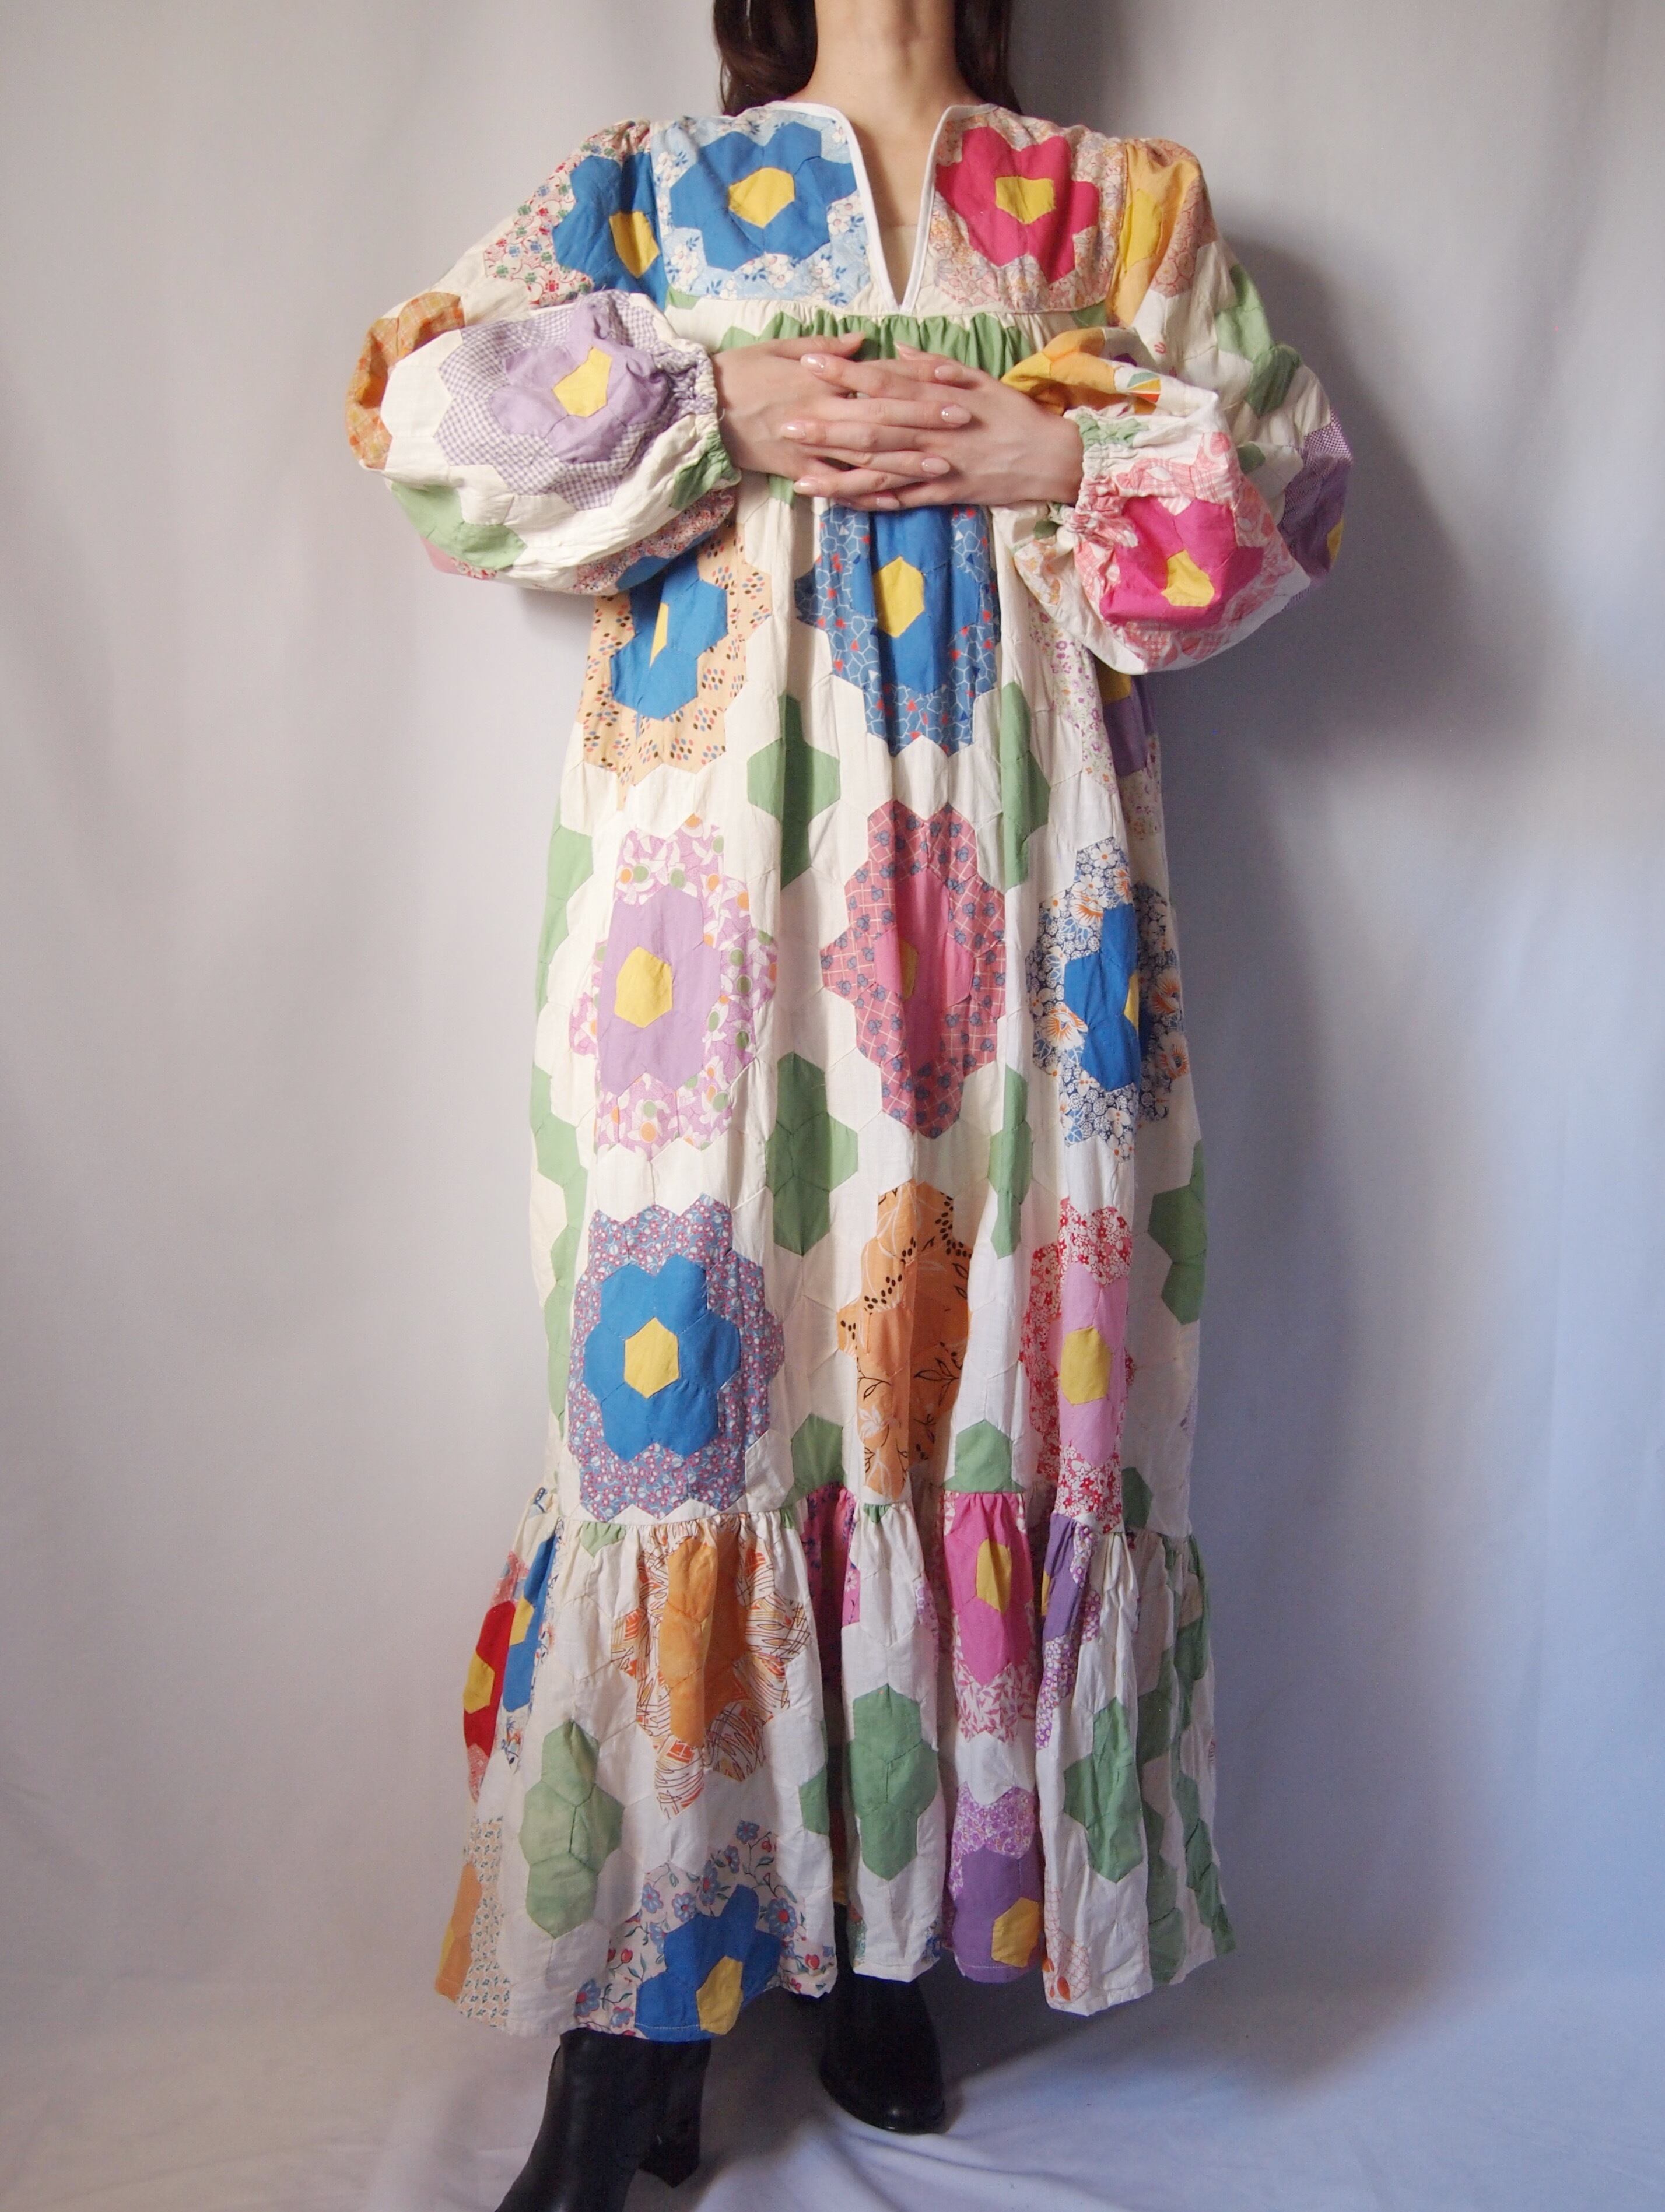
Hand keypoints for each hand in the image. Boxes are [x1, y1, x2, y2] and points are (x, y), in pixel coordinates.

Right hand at [711, 333, 963, 493]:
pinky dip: (865, 495)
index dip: (916, 380)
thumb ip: (826, 346)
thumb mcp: (780, 346)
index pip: (878, 378)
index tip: (949, 381)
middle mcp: (821, 412)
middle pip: (882, 418)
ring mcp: (810, 446)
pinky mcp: (796, 470)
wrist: (697, 407)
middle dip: (923, 422)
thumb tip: (864, 341)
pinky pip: (837, 487)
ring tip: (940, 466)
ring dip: (905, 463)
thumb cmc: (739, 371)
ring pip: (866, 457)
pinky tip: (895, 501)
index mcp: (821, 378)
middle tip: (960, 424)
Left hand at [783, 344, 1084, 510]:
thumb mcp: (980, 379)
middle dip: (826, 426)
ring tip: (799, 476)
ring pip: (880, 470)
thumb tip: (897, 347)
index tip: (810, 363)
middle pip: (871, 428)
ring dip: (838, 474)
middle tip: (784, 422)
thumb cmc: (1014, 414)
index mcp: (938, 399)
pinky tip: (841, 504)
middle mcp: (933, 433)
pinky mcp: (945, 494)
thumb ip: (935, 365)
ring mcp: (938, 466)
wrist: (1052, 457)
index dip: (845, 373)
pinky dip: (872, 503)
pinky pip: (902, 501)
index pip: (883, 383)